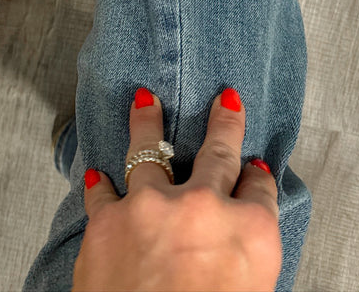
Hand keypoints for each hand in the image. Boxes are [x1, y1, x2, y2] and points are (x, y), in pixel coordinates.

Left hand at [72, 88, 281, 291]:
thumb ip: (245, 258)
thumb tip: (236, 244)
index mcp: (252, 234)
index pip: (261, 192)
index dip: (258, 179)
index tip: (255, 169)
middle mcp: (206, 208)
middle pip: (220, 153)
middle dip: (225, 124)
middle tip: (225, 101)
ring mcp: (153, 207)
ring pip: (152, 149)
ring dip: (148, 121)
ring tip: (145, 100)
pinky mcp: (109, 219)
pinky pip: (103, 190)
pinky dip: (100, 183)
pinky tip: (97, 172)